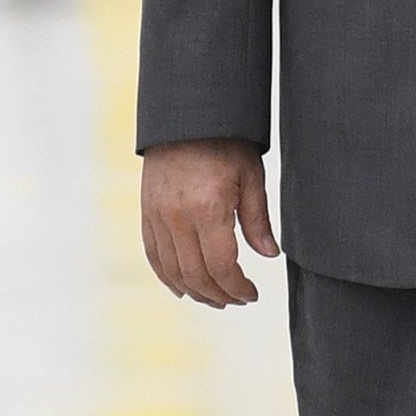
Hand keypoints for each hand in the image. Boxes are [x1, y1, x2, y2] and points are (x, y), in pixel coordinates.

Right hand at [140, 139, 278, 308]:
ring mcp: (157, 216)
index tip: (251, 293)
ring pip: (173, 271)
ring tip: (215, 298)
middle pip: (197, 276)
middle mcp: (178, 217)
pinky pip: (153, 255)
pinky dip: (168, 277)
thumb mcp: (251, 175)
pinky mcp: (146, 212)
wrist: (185, 116)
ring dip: (195, 292)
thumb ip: (257, 219)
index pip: (222, 268)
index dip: (238, 288)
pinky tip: (183, 288)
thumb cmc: (225, 142)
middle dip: (220, 295)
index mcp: (208, 209)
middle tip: (238, 299)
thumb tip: (270, 255)